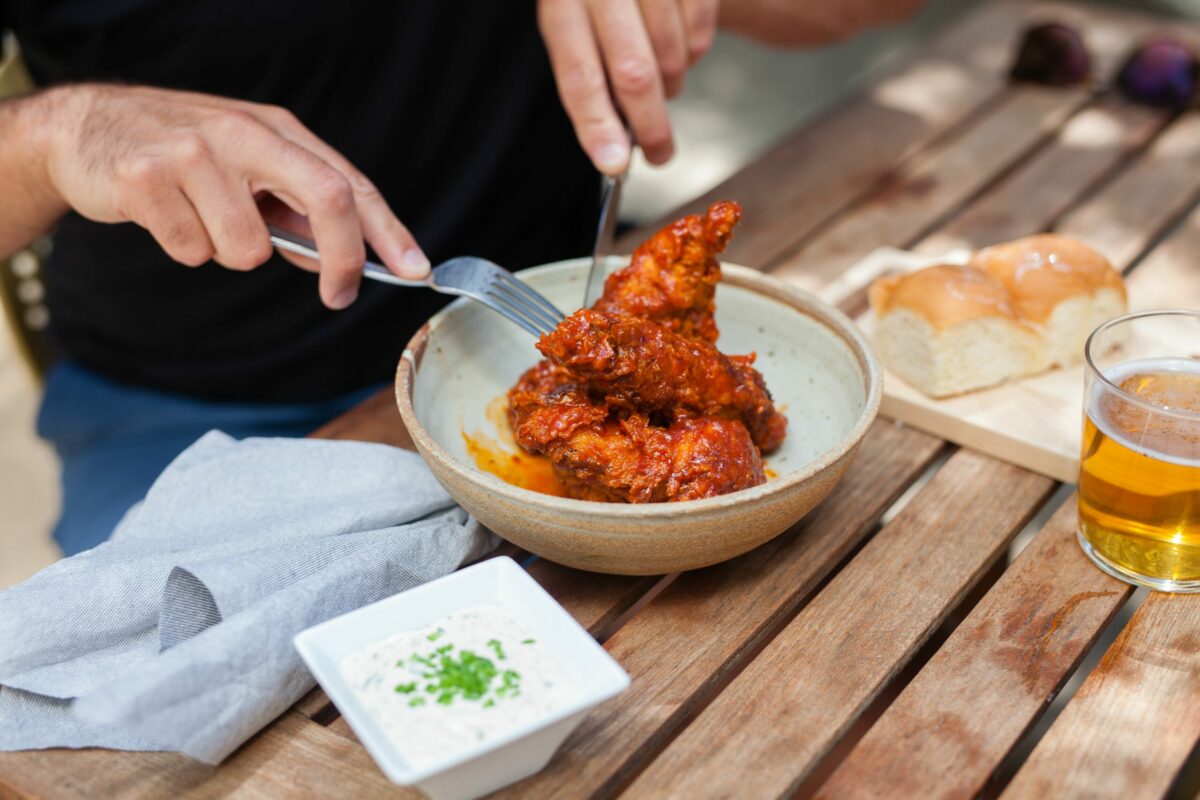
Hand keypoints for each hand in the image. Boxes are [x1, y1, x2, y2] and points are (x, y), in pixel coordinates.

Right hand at [39, 84, 427, 308]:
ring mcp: (194, 152)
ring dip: (230, 254)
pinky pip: (192, 250)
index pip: (350, 183)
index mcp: (277, 131)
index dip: (388, 231)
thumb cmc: (179, 153)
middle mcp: (243, 133)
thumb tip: (335, 257)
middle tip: (338, 294)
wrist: (84, 128)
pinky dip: (184, 249)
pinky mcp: (145, 176)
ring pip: (248, 248)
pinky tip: (165, 216)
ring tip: (201, 221)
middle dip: (341, 258)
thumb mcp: (246, 166)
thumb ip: (293, 207)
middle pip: (327, 198)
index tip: (417, 270)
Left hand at [539, 0, 719, 174]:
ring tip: (660, 77)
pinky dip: (692, 51)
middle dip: (649, 125)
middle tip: (658, 153)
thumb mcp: (579, 30)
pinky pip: (700, 33)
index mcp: (563, 4)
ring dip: (671, 83)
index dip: (597, 124)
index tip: (613, 163)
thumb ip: (591, 80)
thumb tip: (611, 145)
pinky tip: (678, 41)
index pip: (579, 75)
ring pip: (671, 56)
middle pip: (633, 72)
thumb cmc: (603, 3)